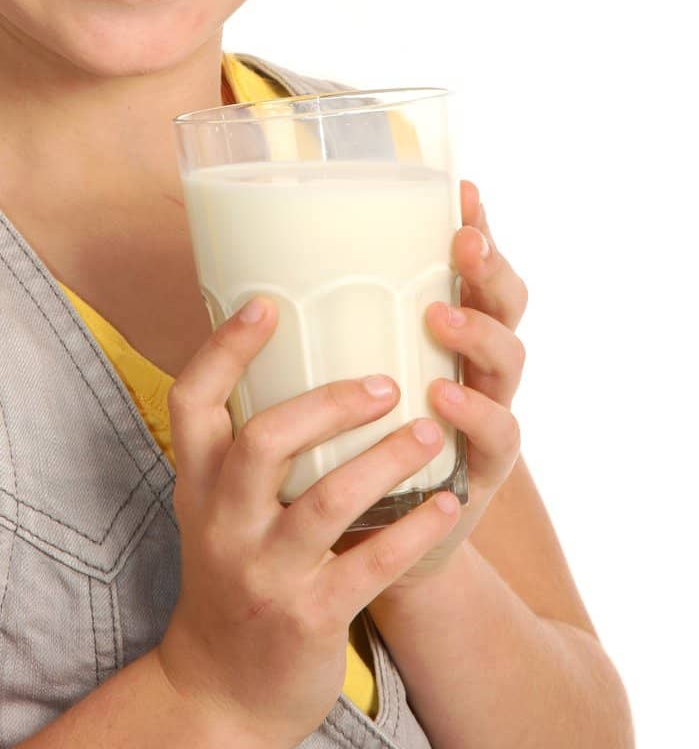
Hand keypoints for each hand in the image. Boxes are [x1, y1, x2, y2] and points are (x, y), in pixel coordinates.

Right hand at [157, 301, 464, 748]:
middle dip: (330, 403)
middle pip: (263, 440)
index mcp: (198, 483)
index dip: (224, 348)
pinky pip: (369, 566)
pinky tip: (446, 504)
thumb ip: (242, 444)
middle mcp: (223, 522)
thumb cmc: (232, 572)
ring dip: (386, 459)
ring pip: (327, 501)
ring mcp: (266, 571)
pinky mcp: (309, 617)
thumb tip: (289, 347)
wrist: (221, 688)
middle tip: (386, 382)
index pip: (191, 400)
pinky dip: (413, 531)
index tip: (266, 302)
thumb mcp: (214, 506)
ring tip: (430, 431)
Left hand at [329, 179, 527, 589]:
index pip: (470, 270)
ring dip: (476, 335)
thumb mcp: (326, 386)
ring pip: (507, 367)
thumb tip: (242, 274)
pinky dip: (472, 419)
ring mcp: (483, 423)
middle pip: (506, 307)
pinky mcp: (480, 479)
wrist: (357, 560)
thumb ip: (310, 338)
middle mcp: (474, 372)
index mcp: (442, 337)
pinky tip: (441, 402)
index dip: (477, 228)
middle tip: (461, 240)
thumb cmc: (333, 455)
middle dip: (488, 268)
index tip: (463, 188)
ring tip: (438, 315)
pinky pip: (494, 443)